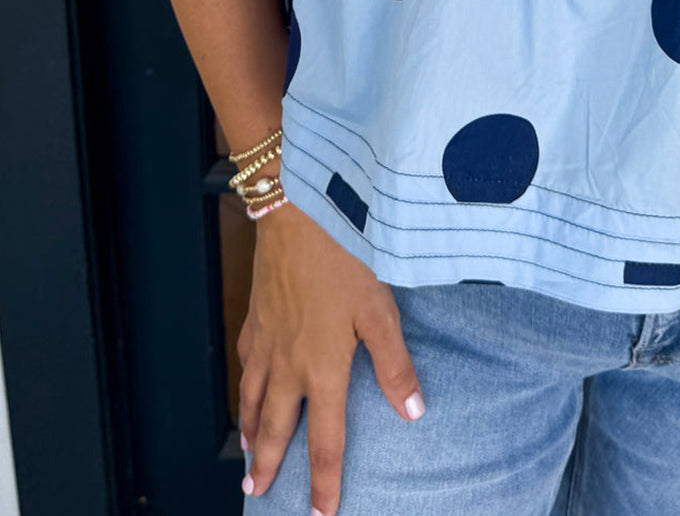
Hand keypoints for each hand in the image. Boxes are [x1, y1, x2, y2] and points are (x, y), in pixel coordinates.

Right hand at [237, 200, 426, 514]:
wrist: (295, 214)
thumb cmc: (343, 258)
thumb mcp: (379, 310)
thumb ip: (394, 364)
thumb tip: (413, 412)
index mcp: (323, 369)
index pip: (323, 441)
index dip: (323, 482)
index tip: (321, 514)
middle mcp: (288, 365)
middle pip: (275, 429)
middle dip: (269, 467)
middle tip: (257, 496)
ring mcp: (266, 341)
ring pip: (254, 399)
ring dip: (251, 433)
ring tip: (249, 457)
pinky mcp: (255, 316)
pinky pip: (246, 363)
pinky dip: (245, 386)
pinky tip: (248, 387)